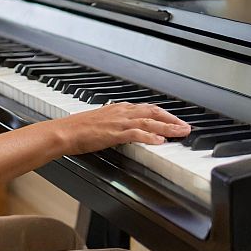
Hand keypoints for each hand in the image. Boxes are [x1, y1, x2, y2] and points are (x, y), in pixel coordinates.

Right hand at [57, 102, 190, 154]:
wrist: (64, 131)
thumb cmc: (78, 129)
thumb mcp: (100, 122)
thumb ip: (115, 124)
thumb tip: (127, 130)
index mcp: (117, 109)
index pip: (146, 108)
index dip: (163, 114)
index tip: (175, 120)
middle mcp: (120, 112)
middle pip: (152, 112)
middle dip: (171, 119)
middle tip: (186, 127)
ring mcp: (118, 122)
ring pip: (148, 121)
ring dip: (167, 127)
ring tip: (181, 133)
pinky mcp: (113, 133)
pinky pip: (136, 133)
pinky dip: (150, 136)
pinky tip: (160, 141)